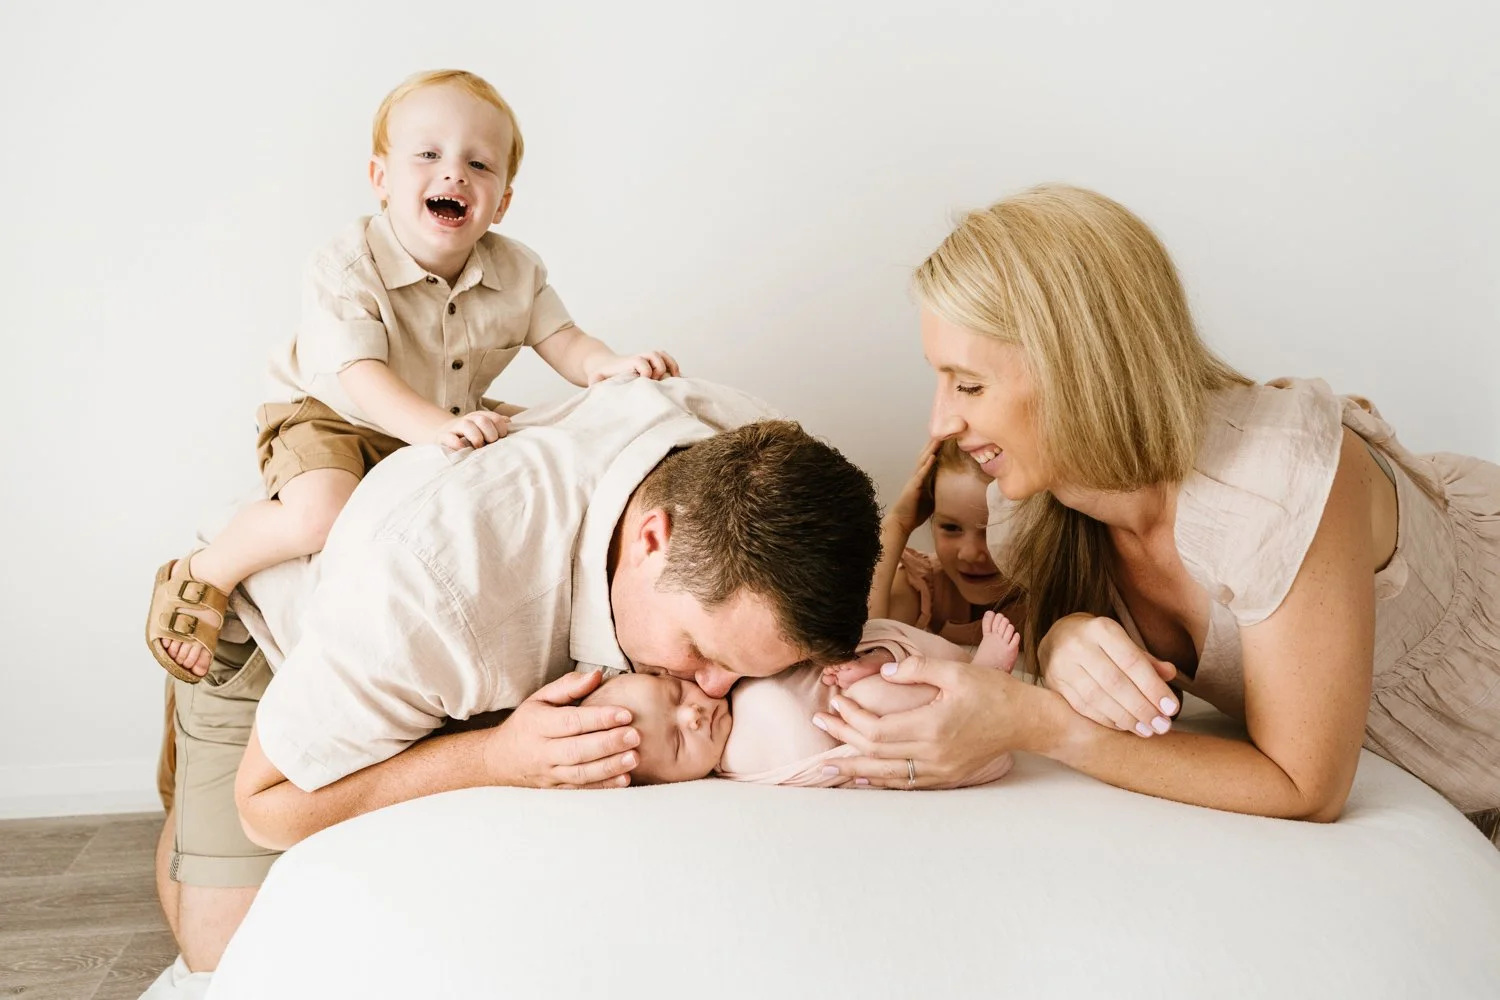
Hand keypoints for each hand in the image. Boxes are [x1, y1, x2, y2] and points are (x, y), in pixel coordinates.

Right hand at [435, 409, 508, 450]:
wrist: (444, 433)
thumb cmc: (470, 434)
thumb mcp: (484, 428)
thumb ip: (496, 425)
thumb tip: (509, 422)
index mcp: (481, 416)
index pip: (495, 418)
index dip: (501, 430)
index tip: (500, 439)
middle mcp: (469, 419)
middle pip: (483, 420)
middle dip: (490, 434)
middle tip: (490, 443)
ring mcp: (457, 427)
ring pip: (467, 426)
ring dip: (476, 438)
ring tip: (478, 447)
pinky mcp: (445, 436)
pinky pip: (451, 438)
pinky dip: (458, 444)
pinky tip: (464, 449)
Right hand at [482, 671, 640, 787]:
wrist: (501, 759)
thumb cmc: (528, 723)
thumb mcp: (540, 698)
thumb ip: (569, 686)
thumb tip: (597, 675)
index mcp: (538, 724)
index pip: (571, 721)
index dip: (599, 718)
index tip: (626, 713)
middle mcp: (542, 751)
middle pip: (577, 750)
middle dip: (608, 743)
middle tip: (635, 735)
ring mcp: (549, 773)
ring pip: (580, 773)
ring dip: (609, 767)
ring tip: (635, 757)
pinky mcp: (556, 789)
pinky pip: (581, 789)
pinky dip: (604, 786)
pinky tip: (625, 779)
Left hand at [586, 350, 680, 383]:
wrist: (602, 363)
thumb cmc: (599, 374)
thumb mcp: (594, 379)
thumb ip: (595, 385)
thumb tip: (597, 392)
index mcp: (626, 363)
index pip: (640, 361)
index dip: (645, 370)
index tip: (644, 382)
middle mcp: (637, 358)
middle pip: (654, 355)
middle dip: (659, 369)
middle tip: (655, 383)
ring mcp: (645, 359)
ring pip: (662, 354)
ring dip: (670, 365)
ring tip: (675, 379)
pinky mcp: (650, 363)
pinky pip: (665, 359)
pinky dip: (673, 366)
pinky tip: (676, 378)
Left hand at [812, 655, 1034, 788]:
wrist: (1026, 720)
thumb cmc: (993, 691)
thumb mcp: (956, 670)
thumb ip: (917, 668)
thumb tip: (883, 673)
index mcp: (932, 726)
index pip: (876, 729)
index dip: (851, 716)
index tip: (837, 700)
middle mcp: (933, 754)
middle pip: (874, 752)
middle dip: (843, 737)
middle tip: (818, 722)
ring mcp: (940, 769)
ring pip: (886, 775)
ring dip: (854, 767)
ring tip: (827, 765)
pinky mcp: (946, 776)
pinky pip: (906, 783)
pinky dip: (880, 780)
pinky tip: (863, 776)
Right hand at [886, 439, 939, 537]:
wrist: (902, 522)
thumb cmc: (915, 512)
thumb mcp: (931, 498)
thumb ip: (937, 489)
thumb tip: (950, 487)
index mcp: (923, 478)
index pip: (931, 459)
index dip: (938, 448)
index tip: (947, 437)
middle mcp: (918, 476)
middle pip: (926, 455)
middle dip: (934, 443)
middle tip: (944, 430)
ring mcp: (914, 480)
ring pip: (923, 460)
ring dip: (931, 449)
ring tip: (939, 437)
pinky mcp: (913, 487)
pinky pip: (920, 474)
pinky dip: (926, 464)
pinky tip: (932, 456)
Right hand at [1038, 614, 1179, 736]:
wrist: (1058, 638)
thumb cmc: (1100, 642)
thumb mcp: (1123, 641)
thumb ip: (1146, 660)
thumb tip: (1170, 674)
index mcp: (1101, 629)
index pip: (1131, 661)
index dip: (1153, 687)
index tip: (1172, 708)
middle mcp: (1078, 645)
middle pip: (1115, 682)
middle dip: (1142, 707)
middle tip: (1162, 725)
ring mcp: (1062, 665)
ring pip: (1097, 698)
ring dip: (1126, 718)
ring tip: (1147, 730)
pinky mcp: (1054, 683)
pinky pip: (1083, 707)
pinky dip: (1107, 720)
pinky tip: (1125, 726)